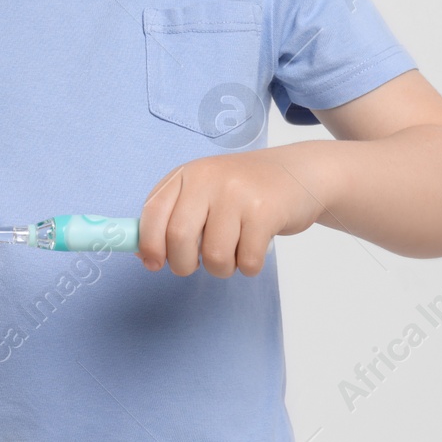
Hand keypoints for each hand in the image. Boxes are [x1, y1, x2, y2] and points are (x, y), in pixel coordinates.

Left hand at [137, 145, 328, 277]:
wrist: (298, 174)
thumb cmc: (244, 191)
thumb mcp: (204, 190)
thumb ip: (175, 216)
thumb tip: (144, 255)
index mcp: (187, 174)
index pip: (153, 211)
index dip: (148, 244)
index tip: (153, 264)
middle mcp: (209, 179)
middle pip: (179, 238)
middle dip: (183, 264)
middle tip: (196, 264)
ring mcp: (237, 194)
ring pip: (214, 256)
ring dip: (222, 268)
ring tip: (233, 251)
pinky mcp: (265, 212)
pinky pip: (246, 262)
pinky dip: (248, 266)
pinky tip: (254, 247)